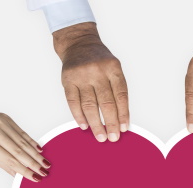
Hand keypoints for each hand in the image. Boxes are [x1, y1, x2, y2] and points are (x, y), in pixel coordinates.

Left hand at [0, 107, 50, 181]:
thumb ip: (5, 164)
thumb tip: (21, 175)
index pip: (10, 160)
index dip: (24, 170)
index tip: (35, 177)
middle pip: (19, 150)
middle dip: (34, 163)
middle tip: (45, 171)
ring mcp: (0, 122)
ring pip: (22, 141)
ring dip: (36, 154)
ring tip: (45, 163)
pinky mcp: (6, 117)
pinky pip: (21, 132)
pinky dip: (31, 142)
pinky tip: (39, 149)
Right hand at [54, 23, 127, 142]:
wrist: (79, 43)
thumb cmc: (99, 60)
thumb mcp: (114, 68)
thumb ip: (117, 89)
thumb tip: (120, 117)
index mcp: (113, 68)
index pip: (121, 95)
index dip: (123, 114)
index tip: (124, 128)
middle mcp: (97, 71)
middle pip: (106, 102)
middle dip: (110, 123)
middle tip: (113, 137)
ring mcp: (81, 76)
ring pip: (89, 105)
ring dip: (95, 124)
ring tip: (100, 136)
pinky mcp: (68, 80)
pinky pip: (73, 102)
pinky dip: (78, 116)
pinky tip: (84, 126)